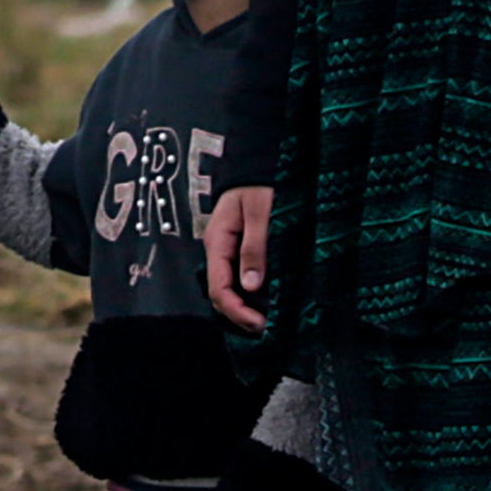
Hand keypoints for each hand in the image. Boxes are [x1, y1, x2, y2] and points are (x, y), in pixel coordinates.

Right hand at [207, 182, 273, 332]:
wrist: (260, 163)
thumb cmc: (261, 183)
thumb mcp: (259, 212)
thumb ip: (254, 247)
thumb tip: (250, 286)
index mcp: (218, 241)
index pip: (218, 288)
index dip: (237, 311)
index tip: (261, 324)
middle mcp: (220, 250)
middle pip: (222, 293)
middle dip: (242, 314)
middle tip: (270, 327)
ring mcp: (230, 250)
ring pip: (232, 288)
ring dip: (249, 306)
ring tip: (272, 317)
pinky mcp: (242, 249)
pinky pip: (242, 277)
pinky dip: (254, 293)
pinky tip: (271, 299)